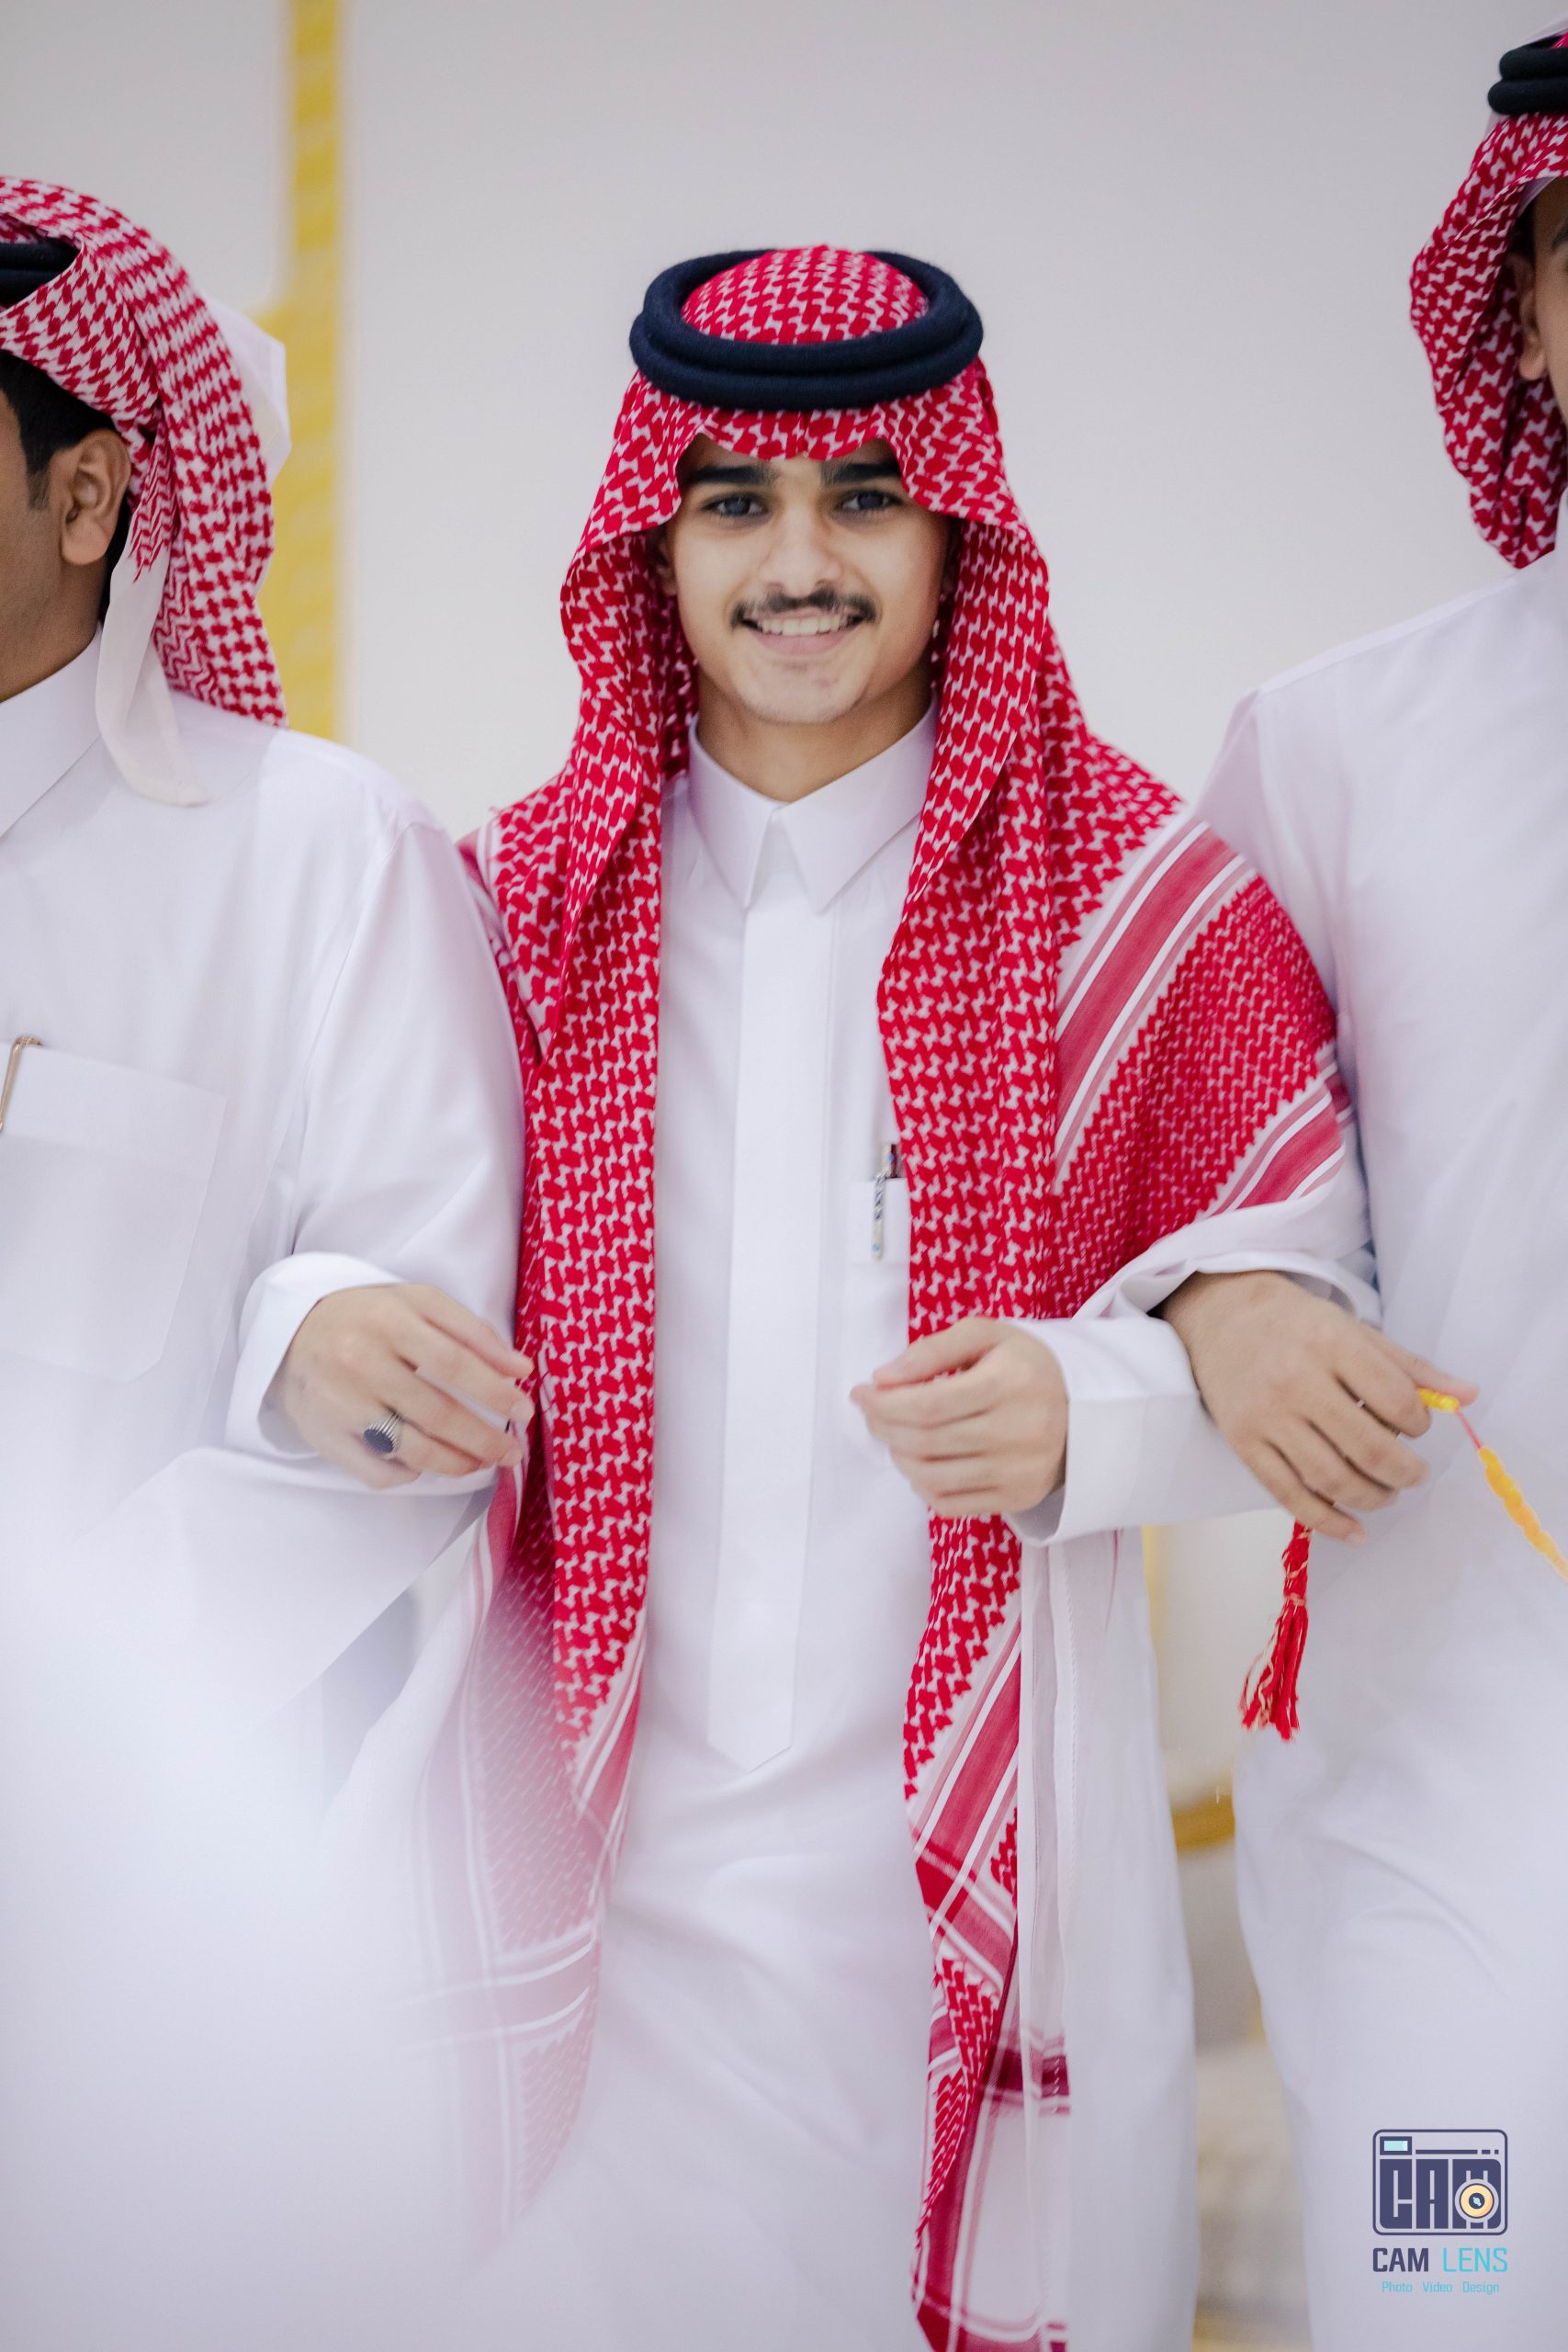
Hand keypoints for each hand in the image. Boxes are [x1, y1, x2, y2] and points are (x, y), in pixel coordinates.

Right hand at [271, 1283, 532, 1488]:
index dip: (493, 1392)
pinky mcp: (324, 1436)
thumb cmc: (370, 1316)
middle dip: (483, 1439)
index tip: (523, 1411)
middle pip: (436, 1413)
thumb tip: (521, 1370)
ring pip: (411, 1449)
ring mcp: (340, 1404)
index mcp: (388, 1321)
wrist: (292, 1330)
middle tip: (510, 1452)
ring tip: (480, 1462)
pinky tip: (427, 1463)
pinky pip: (377, 1472)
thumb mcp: (419, 1303)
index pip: (453, 1363)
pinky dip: (409, 1474)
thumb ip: (473, 1333)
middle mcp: (360, 1363)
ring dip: (456, 1463)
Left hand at [850, 1317, 1067, 1517]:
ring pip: (932, 1476)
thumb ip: (932, 1350)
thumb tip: (883, 1379)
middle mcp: (1018, 1431)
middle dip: (883, 1427)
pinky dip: (922, 1486)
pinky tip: (920, 1463)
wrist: (1085, 1409)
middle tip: (873, 1413)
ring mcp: (1019, 1471)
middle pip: (924, 1441)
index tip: (861, 1393)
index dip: (883, 1404)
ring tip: (895, 1436)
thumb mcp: (986, 1336)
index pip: (927, 1405)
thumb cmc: (1024, 1366)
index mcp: (1009, 1382)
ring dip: (898, 1456)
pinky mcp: (1017, 1498)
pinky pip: (950, 1504)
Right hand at [1160, 1269, 1477, 1542]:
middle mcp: (1297, 1380)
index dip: (1420, 1424)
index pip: (1396, 1400)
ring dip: (1372, 1498)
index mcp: (1332, 1344)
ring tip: (1387, 1495)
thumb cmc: (1296, 1324)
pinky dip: (1327, 1521)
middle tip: (1414, 1475)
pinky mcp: (1243, 1442)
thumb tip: (1469, 1396)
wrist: (1222, 1314)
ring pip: (1331, 1478)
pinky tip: (1354, 1531)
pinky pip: (1289, 1494)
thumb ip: (1412, 1367)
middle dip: (1405, 1473)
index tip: (1418, 1427)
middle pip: (1368, 1448)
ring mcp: (1267, 1415)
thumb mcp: (1355, 1331)